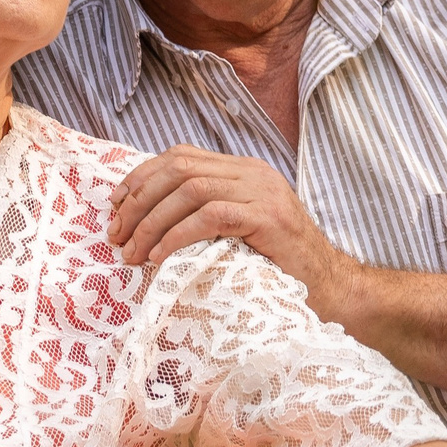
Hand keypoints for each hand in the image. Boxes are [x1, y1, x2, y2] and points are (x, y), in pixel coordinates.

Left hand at [108, 146, 361, 310]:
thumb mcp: (236, 233)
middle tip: (116, 236)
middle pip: (179, 168)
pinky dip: (177, 235)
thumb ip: (204, 216)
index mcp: (242, 170)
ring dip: (151, 222)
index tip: (114, 208)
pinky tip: (160, 258)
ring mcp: (263, 192)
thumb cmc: (279, 269)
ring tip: (133, 254)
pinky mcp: (268, 218)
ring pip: (190, 189)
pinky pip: (211, 216)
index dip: (140, 178)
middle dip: (138, 201)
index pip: (180, 157)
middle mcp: (252, 172)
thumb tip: (145, 221)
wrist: (331, 289)